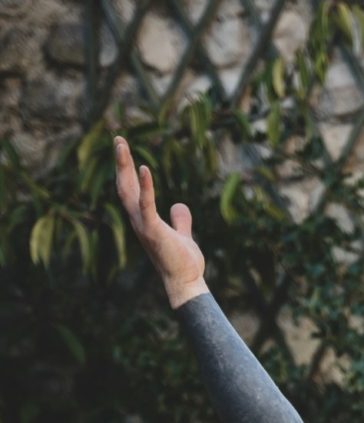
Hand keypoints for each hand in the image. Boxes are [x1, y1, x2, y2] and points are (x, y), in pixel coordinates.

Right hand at [114, 136, 207, 307]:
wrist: (186, 283)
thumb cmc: (182, 263)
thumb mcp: (182, 235)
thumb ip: (180, 220)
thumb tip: (179, 205)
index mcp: (144, 219)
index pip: (131, 190)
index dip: (127, 169)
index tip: (124, 149)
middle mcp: (138, 220)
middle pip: (124, 185)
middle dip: (121, 162)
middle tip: (118, 138)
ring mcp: (144, 225)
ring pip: (128, 191)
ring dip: (124, 167)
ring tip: (121, 145)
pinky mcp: (153, 231)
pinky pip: (147, 205)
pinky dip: (145, 186)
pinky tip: (145, 168)